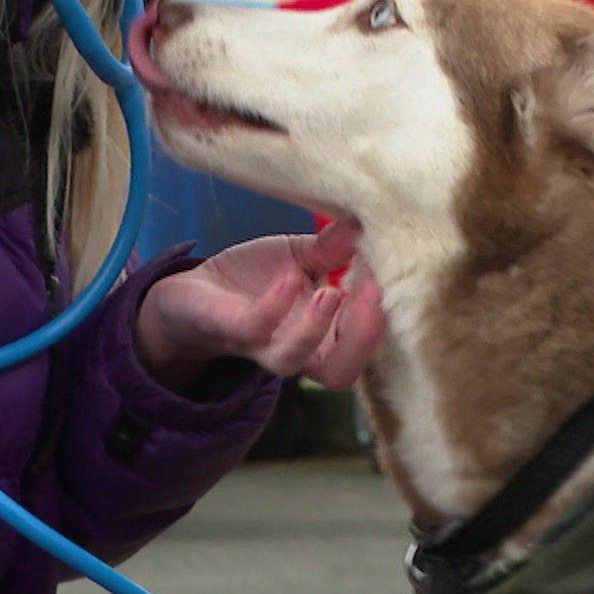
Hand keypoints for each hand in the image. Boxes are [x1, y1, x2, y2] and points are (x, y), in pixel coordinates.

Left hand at [135, 220, 385, 391]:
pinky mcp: (229, 330)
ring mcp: (262, 343)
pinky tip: (288, 276)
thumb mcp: (300, 256)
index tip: (395, 278)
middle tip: (377, 296)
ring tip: (333, 292)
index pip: (364, 344)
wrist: (197, 289)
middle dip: (362, 340)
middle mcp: (298, 349)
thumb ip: (334, 247)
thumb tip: (368, 221)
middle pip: (340, 372)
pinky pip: (254, 328)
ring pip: (292, 360)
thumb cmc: (258, 279)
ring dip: (315, 329)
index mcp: (325, 334)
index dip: (382, 321)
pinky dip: (274, 305)